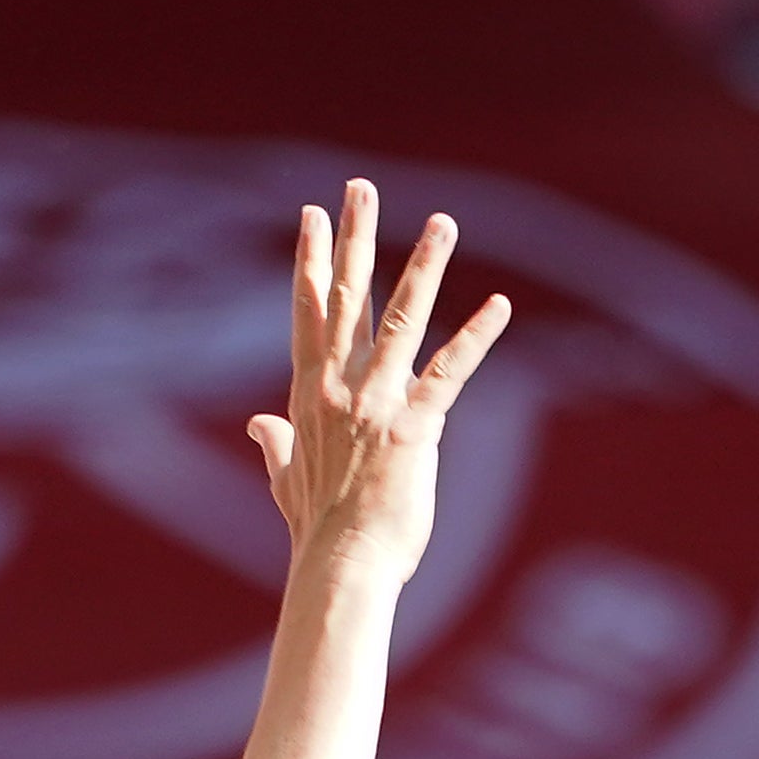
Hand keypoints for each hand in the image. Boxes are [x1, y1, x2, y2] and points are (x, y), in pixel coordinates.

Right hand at [246, 183, 512, 583]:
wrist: (341, 569)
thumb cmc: (317, 536)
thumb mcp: (286, 484)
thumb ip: (275, 447)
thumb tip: (258, 425)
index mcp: (309, 398)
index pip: (311, 314)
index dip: (313, 262)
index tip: (314, 218)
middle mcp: (339, 390)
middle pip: (348, 298)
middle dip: (355, 238)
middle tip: (359, 188)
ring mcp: (376, 404)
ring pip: (401, 320)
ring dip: (424, 267)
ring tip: (443, 222)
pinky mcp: (414, 428)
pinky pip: (450, 373)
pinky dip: (475, 339)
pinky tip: (499, 306)